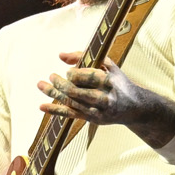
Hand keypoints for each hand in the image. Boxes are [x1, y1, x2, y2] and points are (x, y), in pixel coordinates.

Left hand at [37, 49, 174, 143]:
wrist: (134, 107)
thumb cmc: (118, 82)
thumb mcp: (108, 65)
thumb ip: (85, 56)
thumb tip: (61, 55)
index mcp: (110, 82)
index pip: (87, 77)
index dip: (74, 74)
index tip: (68, 71)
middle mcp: (104, 98)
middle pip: (76, 91)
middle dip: (60, 83)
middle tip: (51, 76)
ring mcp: (98, 111)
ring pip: (71, 102)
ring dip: (53, 94)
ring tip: (40, 84)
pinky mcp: (92, 119)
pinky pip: (70, 115)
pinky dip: (55, 110)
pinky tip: (42, 106)